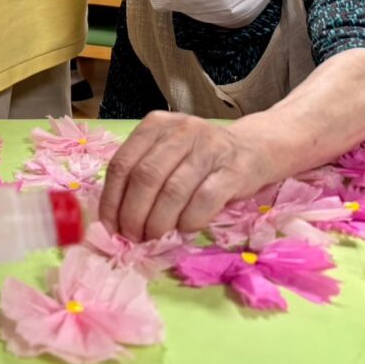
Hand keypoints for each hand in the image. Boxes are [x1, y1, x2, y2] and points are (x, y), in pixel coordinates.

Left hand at [99, 112, 278, 241]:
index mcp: (155, 126)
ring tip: (153, 237)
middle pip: (145, 178)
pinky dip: (189, 220)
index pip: (122, 164)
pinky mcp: (233, 169)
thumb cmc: (200, 158)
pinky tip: (184, 229)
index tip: (110, 226)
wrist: (254, 148)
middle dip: (133, 215)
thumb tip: (116, 219)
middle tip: (132, 237)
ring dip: (158, 222)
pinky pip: (204, 199)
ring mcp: (209, 148)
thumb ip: (142, 175)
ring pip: (172, 191)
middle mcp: (180, 131)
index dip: (111, 200)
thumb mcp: (166, 154)